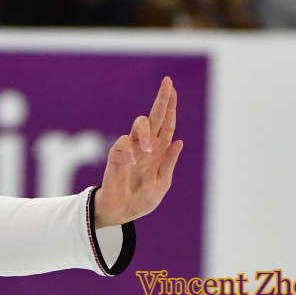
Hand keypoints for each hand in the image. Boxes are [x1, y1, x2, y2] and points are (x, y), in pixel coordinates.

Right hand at [93, 77, 183, 227]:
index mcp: (160, 150)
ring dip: (146, 132)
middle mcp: (147, 145)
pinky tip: (132, 162)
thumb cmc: (143, 199)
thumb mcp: (162, 183)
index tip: (172, 88)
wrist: (121, 211)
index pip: (167, 124)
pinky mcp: (117, 155)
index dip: (170, 106)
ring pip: (138, 124)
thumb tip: (179, 141)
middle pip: (154, 116)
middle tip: (167, 83)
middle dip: (162, 99)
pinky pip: (122, 143)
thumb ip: (169, 163)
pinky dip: (129, 151)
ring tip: (149, 149)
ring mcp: (131, 148)